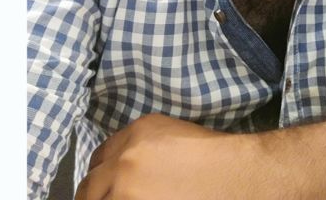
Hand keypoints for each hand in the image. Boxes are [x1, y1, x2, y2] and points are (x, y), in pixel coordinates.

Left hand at [74, 113, 263, 199]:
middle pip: (89, 186)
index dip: (101, 176)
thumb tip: (121, 172)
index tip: (104, 188)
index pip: (99, 157)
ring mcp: (126, 189)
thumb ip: (140, 148)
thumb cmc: (214, 157)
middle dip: (96, 196)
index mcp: (137, 132)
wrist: (236, 176)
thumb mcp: (173, 137)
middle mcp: (125, 159)